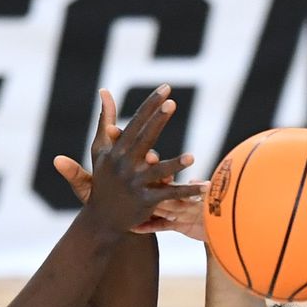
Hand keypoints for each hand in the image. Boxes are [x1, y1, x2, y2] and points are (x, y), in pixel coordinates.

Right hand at [65, 85, 204, 232]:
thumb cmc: (104, 178)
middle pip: (144, 139)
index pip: (135, 123)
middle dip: (157, 121)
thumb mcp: (101, 150)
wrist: (102, 218)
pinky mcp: (146, 202)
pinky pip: (170, 195)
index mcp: (116, 151)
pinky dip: (188, 192)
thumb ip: (105, 120)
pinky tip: (205, 187)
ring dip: (175, 165)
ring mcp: (135, 184)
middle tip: (172, 103)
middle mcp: (124, 165)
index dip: (151, 105)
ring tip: (192, 158)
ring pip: (158, 172)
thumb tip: (105, 90)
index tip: (166, 88)